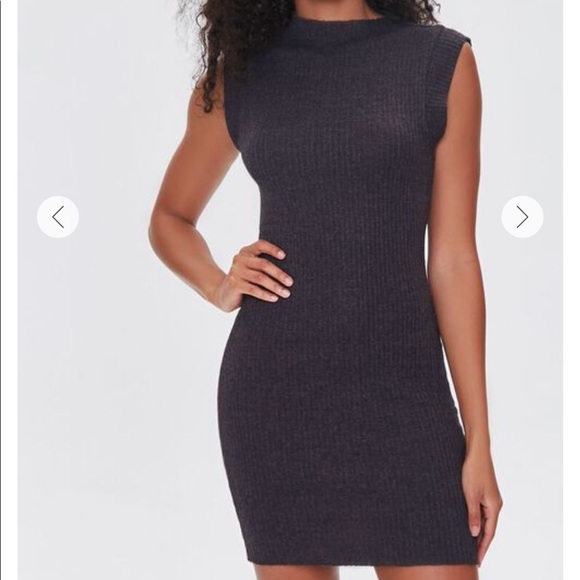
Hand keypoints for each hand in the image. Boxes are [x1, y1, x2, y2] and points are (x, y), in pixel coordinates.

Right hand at [210, 239, 293, 311]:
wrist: (224, 295)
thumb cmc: (245, 282)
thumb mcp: (252, 270)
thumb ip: (263, 266)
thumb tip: (288, 273)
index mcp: (246, 252)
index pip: (260, 245)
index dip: (272, 249)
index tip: (284, 256)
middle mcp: (239, 259)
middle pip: (263, 264)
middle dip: (279, 274)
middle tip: (290, 282)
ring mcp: (235, 271)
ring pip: (260, 278)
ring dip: (275, 286)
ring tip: (286, 293)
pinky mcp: (234, 284)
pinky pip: (253, 289)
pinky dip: (265, 294)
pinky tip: (274, 298)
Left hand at [461, 446, 502, 566]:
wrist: (476, 451)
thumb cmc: (473, 470)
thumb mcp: (470, 494)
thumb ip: (473, 514)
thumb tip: (475, 533)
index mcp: (493, 506)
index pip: (489, 533)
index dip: (483, 547)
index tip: (477, 560)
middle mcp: (495, 503)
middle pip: (489, 528)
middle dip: (481, 542)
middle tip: (473, 557)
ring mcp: (490, 497)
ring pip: (485, 519)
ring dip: (479, 531)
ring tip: (470, 544)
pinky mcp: (485, 491)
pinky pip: (482, 511)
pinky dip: (477, 520)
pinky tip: (470, 523)